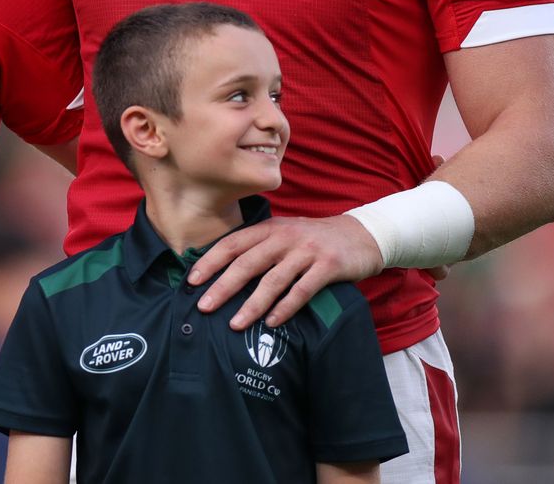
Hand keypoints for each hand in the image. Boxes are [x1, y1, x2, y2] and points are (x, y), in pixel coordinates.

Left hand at [188, 215, 383, 329]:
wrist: (361, 235)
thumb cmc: (313, 240)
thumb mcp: (284, 235)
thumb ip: (259, 248)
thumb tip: (223, 273)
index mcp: (269, 229)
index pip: (232, 244)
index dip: (210, 262)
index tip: (192, 281)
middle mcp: (285, 238)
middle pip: (247, 263)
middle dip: (223, 286)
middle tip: (204, 307)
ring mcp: (307, 251)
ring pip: (273, 280)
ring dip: (252, 304)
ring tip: (235, 323)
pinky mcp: (328, 266)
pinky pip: (302, 290)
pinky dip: (285, 307)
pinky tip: (271, 322)